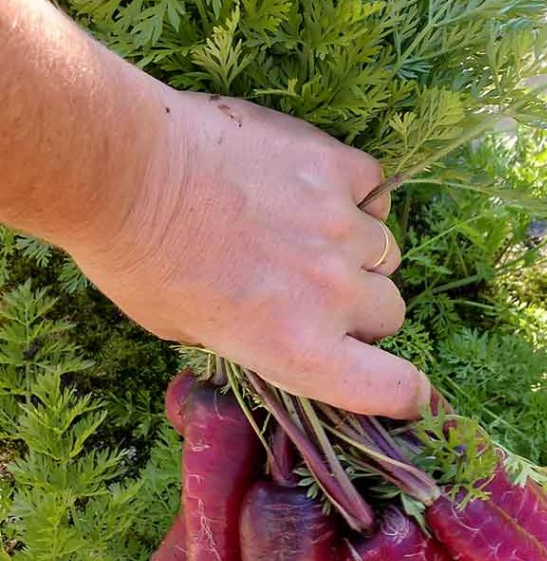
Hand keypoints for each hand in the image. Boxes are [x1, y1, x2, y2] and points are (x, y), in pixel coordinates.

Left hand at [73, 88, 428, 418]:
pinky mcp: (334, 166)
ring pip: (384, 250)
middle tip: (313, 293)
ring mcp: (340, 226)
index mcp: (299, 351)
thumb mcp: (186, 334)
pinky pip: (374, 187)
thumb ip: (248, 338)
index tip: (404, 391)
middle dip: (360, 309)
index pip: (393, 388)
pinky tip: (318, 190)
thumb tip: (267, 326)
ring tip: (304, 234)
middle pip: (389, 312)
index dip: (406, 394)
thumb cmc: (137, 261)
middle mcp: (332, 294)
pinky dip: (357, 193)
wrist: (126, 170)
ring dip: (355, 251)